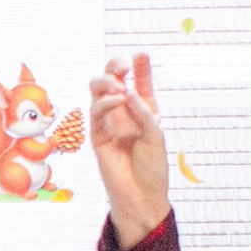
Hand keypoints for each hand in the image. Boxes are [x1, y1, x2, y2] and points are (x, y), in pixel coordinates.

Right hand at [88, 53, 171, 247]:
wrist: (141, 196)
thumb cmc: (152, 167)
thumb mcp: (156, 136)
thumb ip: (142, 111)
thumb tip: (125, 91)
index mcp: (143, 109)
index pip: (139, 81)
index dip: (140, 66)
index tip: (141, 54)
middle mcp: (124, 112)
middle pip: (112, 80)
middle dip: (113, 67)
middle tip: (122, 66)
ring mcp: (109, 122)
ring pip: (98, 92)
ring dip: (106, 83)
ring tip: (117, 87)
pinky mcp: (97, 135)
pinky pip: (95, 112)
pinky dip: (104, 103)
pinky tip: (115, 102)